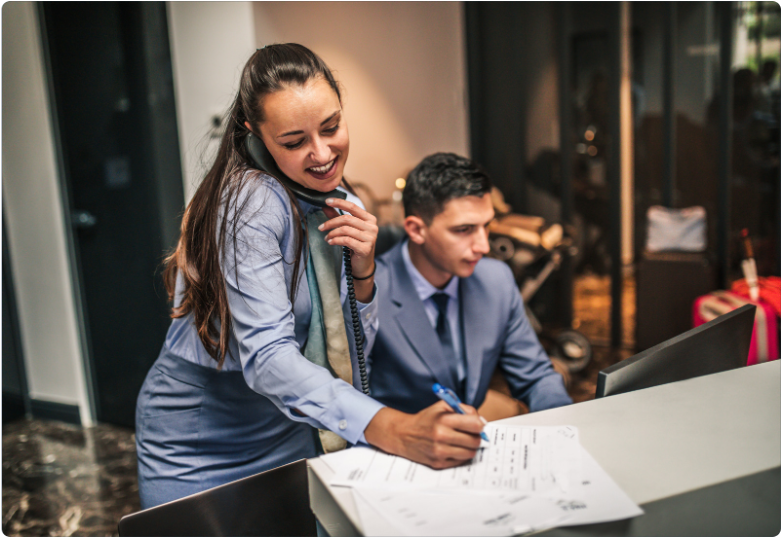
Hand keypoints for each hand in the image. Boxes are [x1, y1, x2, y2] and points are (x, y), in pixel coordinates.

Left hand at [320, 197, 376, 300]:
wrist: (363, 265)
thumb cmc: (355, 245)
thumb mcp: (347, 229)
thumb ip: (338, 216)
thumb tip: (325, 205)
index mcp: (370, 219)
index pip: (353, 207)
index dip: (339, 202)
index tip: (326, 201)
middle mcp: (372, 227)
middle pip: (347, 219)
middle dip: (331, 222)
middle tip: (321, 227)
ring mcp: (371, 238)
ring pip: (345, 230)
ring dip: (332, 233)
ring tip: (326, 237)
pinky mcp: (366, 248)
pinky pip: (346, 240)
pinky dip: (335, 240)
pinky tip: (330, 242)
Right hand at [364, 402, 483, 468]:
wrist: (403, 434)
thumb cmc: (425, 419)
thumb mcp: (442, 406)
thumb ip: (463, 409)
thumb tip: (481, 421)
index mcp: (444, 420)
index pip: (475, 424)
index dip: (480, 424)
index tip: (478, 425)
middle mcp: (442, 436)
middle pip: (475, 441)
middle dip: (476, 437)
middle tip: (471, 434)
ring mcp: (440, 451)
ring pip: (470, 453)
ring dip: (470, 447)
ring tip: (462, 441)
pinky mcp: (438, 463)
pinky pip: (461, 461)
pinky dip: (461, 455)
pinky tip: (453, 448)